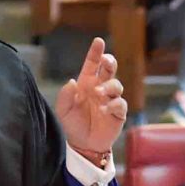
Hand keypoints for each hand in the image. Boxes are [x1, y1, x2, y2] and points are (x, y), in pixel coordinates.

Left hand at [56, 37, 125, 165]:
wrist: (83, 144)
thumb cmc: (73, 124)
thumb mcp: (63, 110)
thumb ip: (65, 96)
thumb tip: (72, 82)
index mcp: (86, 83)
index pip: (92, 64)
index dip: (96, 52)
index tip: (99, 41)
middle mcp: (100, 88)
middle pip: (109, 69)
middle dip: (110, 62)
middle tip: (106, 62)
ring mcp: (111, 99)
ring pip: (117, 84)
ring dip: (109, 86)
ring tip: (99, 93)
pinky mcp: (119, 113)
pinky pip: (121, 104)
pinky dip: (114, 104)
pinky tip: (105, 109)